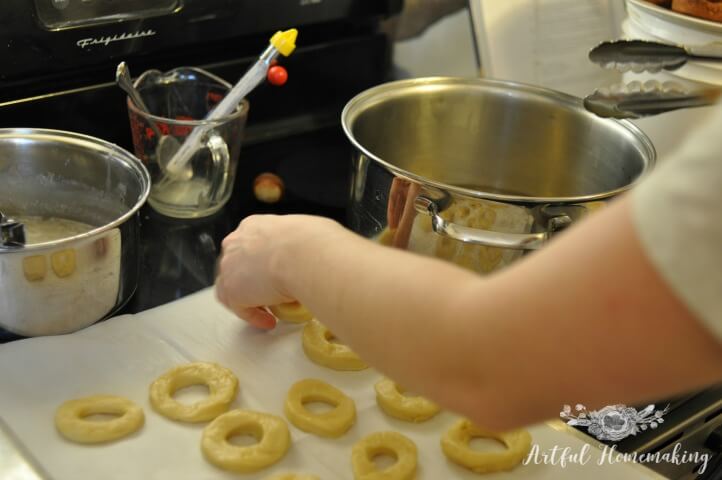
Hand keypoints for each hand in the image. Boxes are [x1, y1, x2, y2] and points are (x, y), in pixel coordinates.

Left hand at [215, 214, 344, 328]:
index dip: (260, 263)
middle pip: (235, 266)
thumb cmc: (312, 241)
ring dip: (248, 300)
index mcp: (254, 226)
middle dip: (250, 280)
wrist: (303, 254)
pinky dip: (254, 316)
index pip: (249, 245)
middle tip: (269, 293)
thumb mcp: (307, 231)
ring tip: (267, 311)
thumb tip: (313, 252)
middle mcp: (236, 243)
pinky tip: (270, 321)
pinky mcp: (232, 291)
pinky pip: (240, 308)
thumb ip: (300, 242)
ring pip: (231, 287)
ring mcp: (229, 267)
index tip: (273, 273)